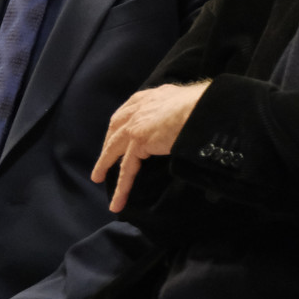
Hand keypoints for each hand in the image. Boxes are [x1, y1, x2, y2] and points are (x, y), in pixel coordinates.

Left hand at [91, 81, 207, 212]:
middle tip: (103, 158)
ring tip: (98, 178)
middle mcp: (137, 108)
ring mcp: (135, 125)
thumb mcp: (182, 101)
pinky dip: (122, 186)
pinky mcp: (138, 142)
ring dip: (104, 165)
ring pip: (114, 149)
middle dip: (107, 144)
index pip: (127, 112)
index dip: (120, 125)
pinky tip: (117, 201)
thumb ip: (173, 109)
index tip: (116, 135)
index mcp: (148, 97)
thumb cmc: (200, 104)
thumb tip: (182, 118)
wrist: (200, 108)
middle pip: (115, 129)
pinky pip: (127, 168)